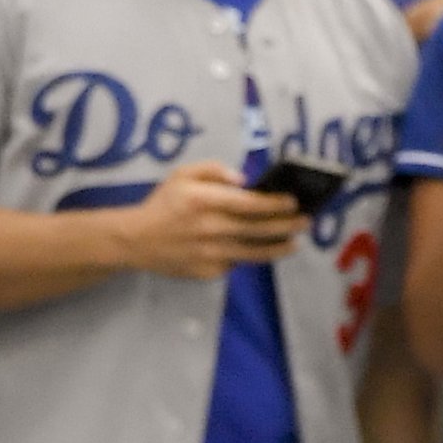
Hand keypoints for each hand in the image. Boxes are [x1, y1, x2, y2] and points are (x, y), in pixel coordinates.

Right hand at [112, 160, 305, 279]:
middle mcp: (211, 229)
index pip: (249, 204)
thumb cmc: (163, 204)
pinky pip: (235, 263)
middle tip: (306, 221)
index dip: (275, 204)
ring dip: (279, 247)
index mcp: (205, 201)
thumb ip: (213, 171)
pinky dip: (249, 256)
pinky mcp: (208, 272)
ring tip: (295, 242)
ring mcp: (210, 254)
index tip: (293, 201)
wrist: (136, 240)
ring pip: (254, 253)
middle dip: (287, 225)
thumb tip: (244, 181)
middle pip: (258, 229)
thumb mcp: (182, 175)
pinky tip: (262, 250)